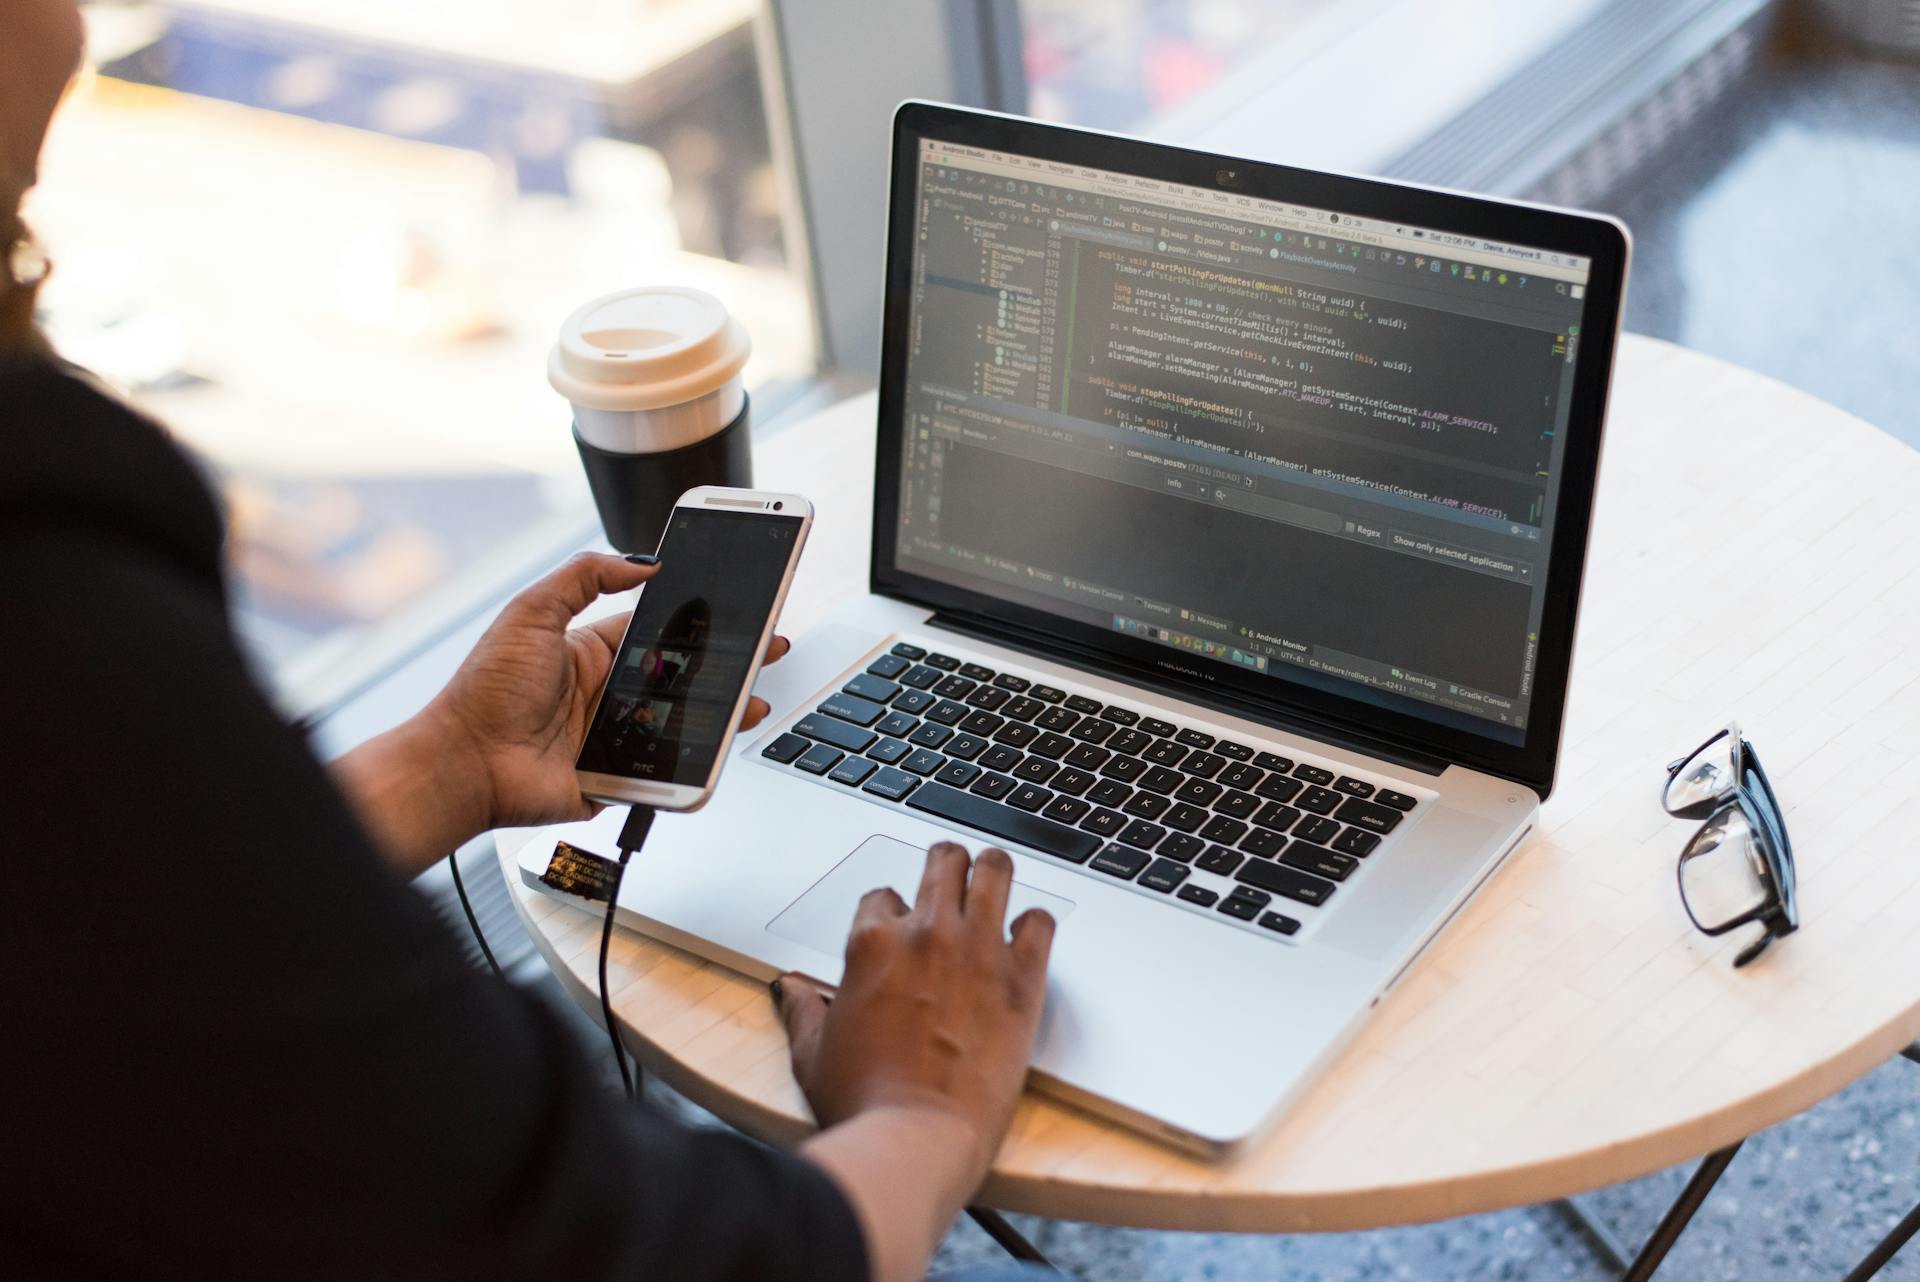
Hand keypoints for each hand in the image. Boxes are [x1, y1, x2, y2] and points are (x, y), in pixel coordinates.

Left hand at [429, 552, 788, 831]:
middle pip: (682, 677)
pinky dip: (693, 762)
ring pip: (683, 723)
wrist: (465, 763)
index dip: (698, 622)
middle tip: (766, 651)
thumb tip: (641, 561)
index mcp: (590, 651)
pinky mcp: (617, 776)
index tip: (733, 611)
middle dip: (726, 665)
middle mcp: (607, 692)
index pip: (658, 631)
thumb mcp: (531, 612)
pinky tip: (720, 746)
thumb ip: (584, 576)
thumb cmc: (485, 691)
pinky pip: (665, 769)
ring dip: (722, 712)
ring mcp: (614, 736)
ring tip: (754, 701)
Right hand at [777, 844, 1056, 1195]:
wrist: (917, 1137)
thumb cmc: (864, 1103)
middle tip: (952, 879)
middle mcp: (926, 934)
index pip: (883, 896)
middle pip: (943, 861)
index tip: (900, 930)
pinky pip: (1040, 921)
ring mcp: (977, 950)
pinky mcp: (1022, 979)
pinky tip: (1027, 939)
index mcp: (872, 944)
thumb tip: (791, 989)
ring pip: (995, 870)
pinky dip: (1035, 925)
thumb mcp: (812, 1055)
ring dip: (993, 872)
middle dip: (946, 865)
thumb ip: (803, 1011)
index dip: (891, 912)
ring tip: (994, 880)